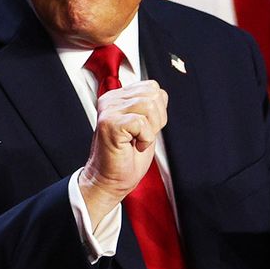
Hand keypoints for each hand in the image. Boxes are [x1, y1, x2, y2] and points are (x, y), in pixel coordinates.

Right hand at [78, 80, 167, 227]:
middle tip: (143, 136)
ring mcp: (108, 111)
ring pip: (149, 105)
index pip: (152, 87)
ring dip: (151, 129)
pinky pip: (141, 122)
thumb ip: (150, 106)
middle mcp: (110, 100)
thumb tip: (160, 94)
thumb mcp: (144, 125)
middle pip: (153, 93)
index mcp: (117, 97)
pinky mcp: (109, 124)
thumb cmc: (127, 157)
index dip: (159, 110)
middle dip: (157, 119)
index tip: (145, 128)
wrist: (110, 181)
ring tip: (138, 141)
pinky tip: (135, 146)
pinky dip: (145, 138)